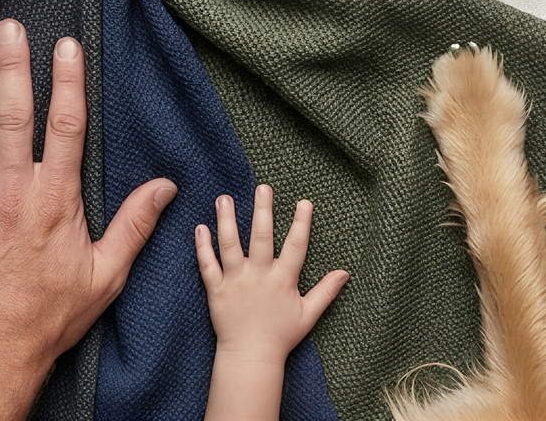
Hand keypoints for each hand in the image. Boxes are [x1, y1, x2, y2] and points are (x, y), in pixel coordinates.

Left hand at [0, 19, 175, 420]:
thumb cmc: (52, 314)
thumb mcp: (106, 274)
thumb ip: (135, 225)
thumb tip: (167, 186)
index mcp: (56, 200)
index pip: (65, 127)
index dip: (67, 82)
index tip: (67, 45)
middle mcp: (14, 192)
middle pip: (14, 116)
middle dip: (13, 67)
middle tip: (9, 27)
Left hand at [197, 184, 348, 420]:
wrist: (251, 357)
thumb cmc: (281, 336)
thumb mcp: (308, 314)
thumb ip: (326, 291)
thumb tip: (346, 272)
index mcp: (283, 280)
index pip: (295, 246)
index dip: (301, 223)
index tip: (304, 202)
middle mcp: (259, 276)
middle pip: (261, 237)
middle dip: (263, 210)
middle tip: (263, 187)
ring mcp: (235, 282)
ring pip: (230, 245)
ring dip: (227, 220)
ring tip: (224, 198)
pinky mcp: (216, 290)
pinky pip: (207, 265)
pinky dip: (202, 246)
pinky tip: (200, 227)